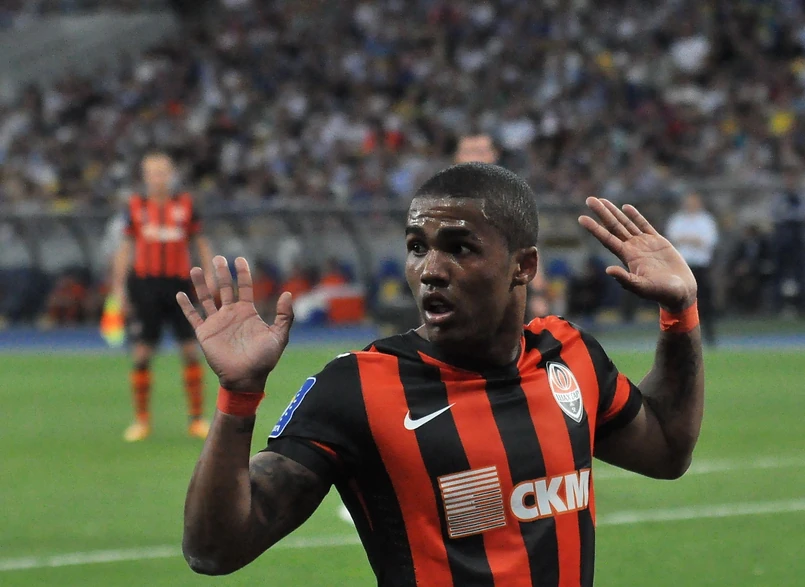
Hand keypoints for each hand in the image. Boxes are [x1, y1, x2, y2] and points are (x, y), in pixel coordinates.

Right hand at [177, 256, 293, 392]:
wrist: (246, 378)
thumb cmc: (264, 359)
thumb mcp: (279, 335)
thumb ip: (284, 315)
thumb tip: (287, 293)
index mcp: (247, 312)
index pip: (244, 287)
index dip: (242, 273)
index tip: (239, 259)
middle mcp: (231, 314)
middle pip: (225, 288)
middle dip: (221, 272)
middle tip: (218, 258)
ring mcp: (217, 322)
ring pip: (207, 298)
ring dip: (200, 284)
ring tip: (194, 268)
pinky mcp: (205, 333)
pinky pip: (193, 316)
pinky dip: (186, 306)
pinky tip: (180, 294)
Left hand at [579, 198, 696, 311]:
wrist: (680, 292)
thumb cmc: (661, 293)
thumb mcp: (641, 287)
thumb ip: (625, 279)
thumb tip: (608, 270)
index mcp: (627, 258)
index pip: (607, 239)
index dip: (595, 228)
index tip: (581, 218)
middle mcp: (633, 249)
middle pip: (613, 227)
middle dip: (602, 213)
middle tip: (589, 199)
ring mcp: (644, 244)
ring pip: (626, 224)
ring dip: (614, 212)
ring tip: (602, 200)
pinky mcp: (658, 242)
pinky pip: (644, 225)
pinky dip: (635, 216)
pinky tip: (625, 207)